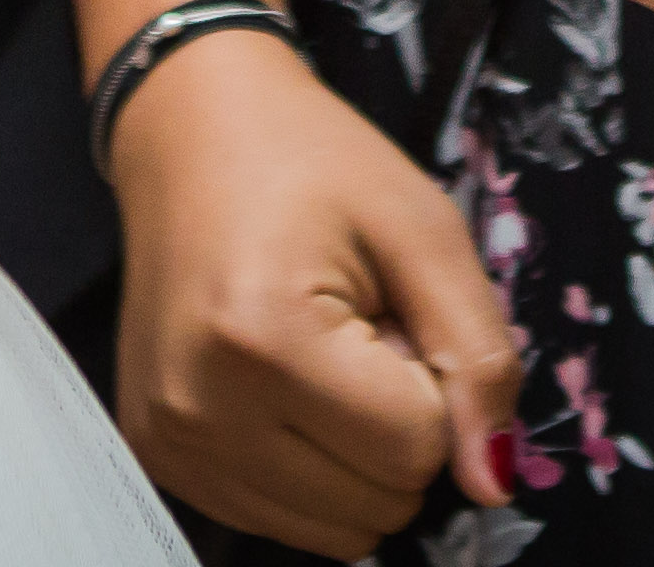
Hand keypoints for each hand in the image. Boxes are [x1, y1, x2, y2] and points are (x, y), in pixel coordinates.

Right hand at [107, 24, 520, 555]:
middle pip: (378, 504)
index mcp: (265, 339)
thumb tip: (494, 483)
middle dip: (396, 424)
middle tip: (357, 330)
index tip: (391, 311)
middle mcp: (201, 410)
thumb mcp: (423, 230)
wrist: (190, 127)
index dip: (432, 381)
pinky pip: (280, 521)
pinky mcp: (159, 458)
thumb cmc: (313, 161)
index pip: (417, 448)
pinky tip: (283, 385)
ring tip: (321, 357)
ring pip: (336, 533)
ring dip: (353, 456)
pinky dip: (308, 469)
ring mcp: (170, 444)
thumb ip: (479, 358)